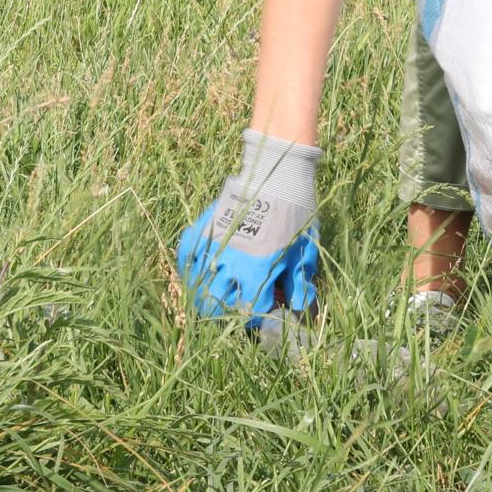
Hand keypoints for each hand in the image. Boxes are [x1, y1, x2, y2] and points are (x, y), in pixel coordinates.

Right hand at [175, 132, 321, 320]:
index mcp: (256, 274)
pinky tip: (197, 273)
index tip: (265, 311)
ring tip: (217, 297)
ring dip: (206, 296)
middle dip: (228, 312)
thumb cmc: (294, 215)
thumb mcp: (304, 251)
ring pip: (198, 285)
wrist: (276, 176)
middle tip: (238, 309)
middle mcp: (230, 265)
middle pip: (217, 304)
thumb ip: (300, 283)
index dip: (259, 316)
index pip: (250, 310)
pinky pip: (187, 255)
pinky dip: (189, 268)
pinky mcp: (203, 229)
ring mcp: (213, 246)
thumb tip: (297, 306)